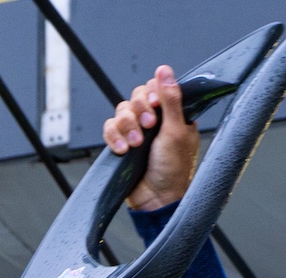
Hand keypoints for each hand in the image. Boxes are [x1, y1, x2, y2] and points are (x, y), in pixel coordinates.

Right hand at [105, 65, 201, 210]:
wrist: (157, 200)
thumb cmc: (173, 169)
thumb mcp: (176, 131)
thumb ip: (170, 100)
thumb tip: (165, 70)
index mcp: (174, 115)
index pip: (156, 88)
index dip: (152, 93)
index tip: (155, 104)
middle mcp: (156, 121)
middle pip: (136, 97)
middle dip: (139, 111)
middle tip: (149, 126)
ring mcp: (138, 132)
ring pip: (121, 111)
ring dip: (127, 126)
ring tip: (136, 144)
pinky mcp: (122, 143)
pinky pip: (109, 128)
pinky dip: (114, 137)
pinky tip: (122, 150)